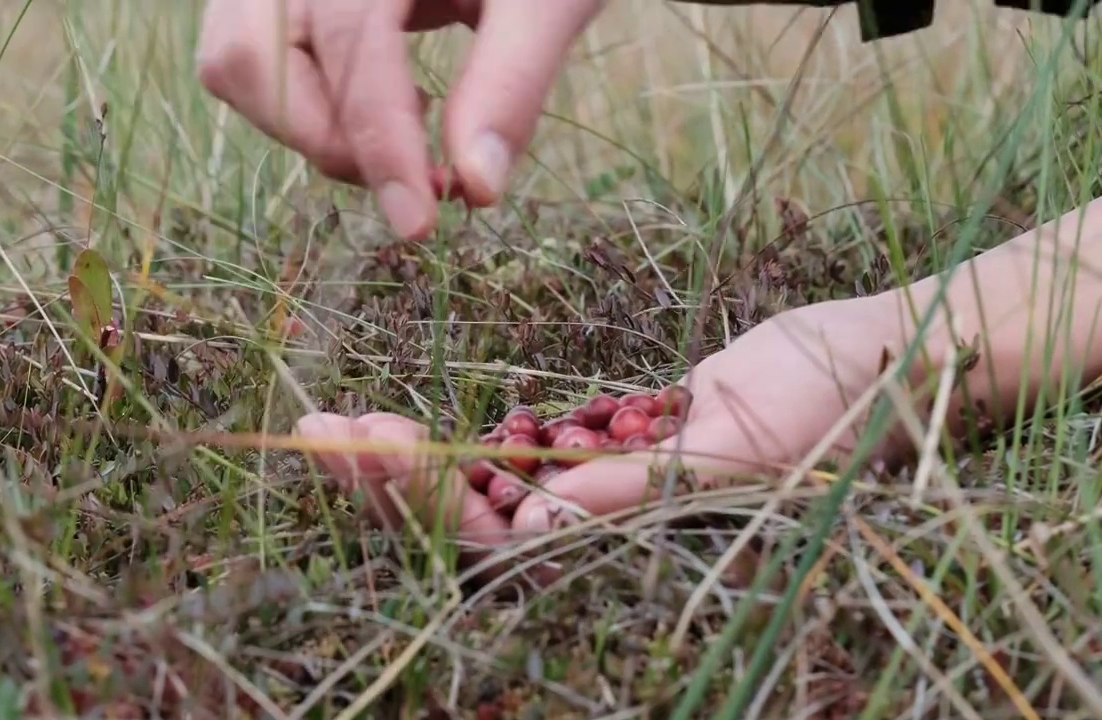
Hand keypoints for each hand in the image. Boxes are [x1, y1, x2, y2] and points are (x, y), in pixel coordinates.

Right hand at [196, 0, 603, 238]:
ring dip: (315, 130)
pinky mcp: (274, 3)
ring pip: (237, 69)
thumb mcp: (546, 4)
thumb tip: (476, 187)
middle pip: (253, 61)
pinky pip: (246, 65)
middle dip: (334, 141)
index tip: (418, 225)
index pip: (351, 51)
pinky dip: (305, 110)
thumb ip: (511, 83)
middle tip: (421, 177)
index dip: (383, 147)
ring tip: (402, 133)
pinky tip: (377, 104)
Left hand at [294, 292, 909, 579]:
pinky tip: (400, 428)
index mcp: (631, 549)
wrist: (872, 358)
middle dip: (389, 482)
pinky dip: (458, 444)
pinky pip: (514, 460)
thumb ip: (645, 490)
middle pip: (469, 525)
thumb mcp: (742, 449)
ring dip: (408, 463)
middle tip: (314, 434)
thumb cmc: (829, 409)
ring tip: (335, 428)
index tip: (366, 446)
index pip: (503, 544)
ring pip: (478, 494)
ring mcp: (596, 493)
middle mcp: (603, 534)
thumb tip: (539, 524)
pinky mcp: (600, 450)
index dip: (425, 500)